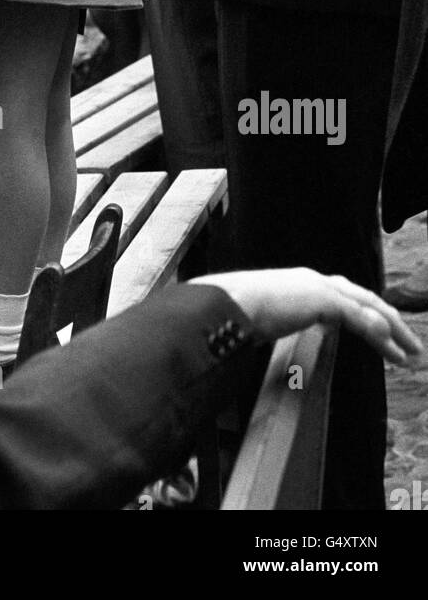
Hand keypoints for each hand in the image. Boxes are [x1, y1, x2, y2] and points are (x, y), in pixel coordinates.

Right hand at [192, 267, 423, 366]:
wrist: (223, 305)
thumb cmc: (232, 314)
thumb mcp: (260, 322)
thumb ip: (273, 327)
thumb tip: (264, 342)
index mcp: (300, 284)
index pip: (343, 296)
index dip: (365, 313)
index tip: (382, 333)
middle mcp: (313, 280)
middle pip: (364, 298)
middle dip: (389, 320)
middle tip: (409, 343)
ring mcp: (318, 286)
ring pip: (368, 306)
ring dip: (392, 329)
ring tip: (410, 351)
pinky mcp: (321, 299)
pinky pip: (358, 316)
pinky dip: (377, 331)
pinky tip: (390, 347)